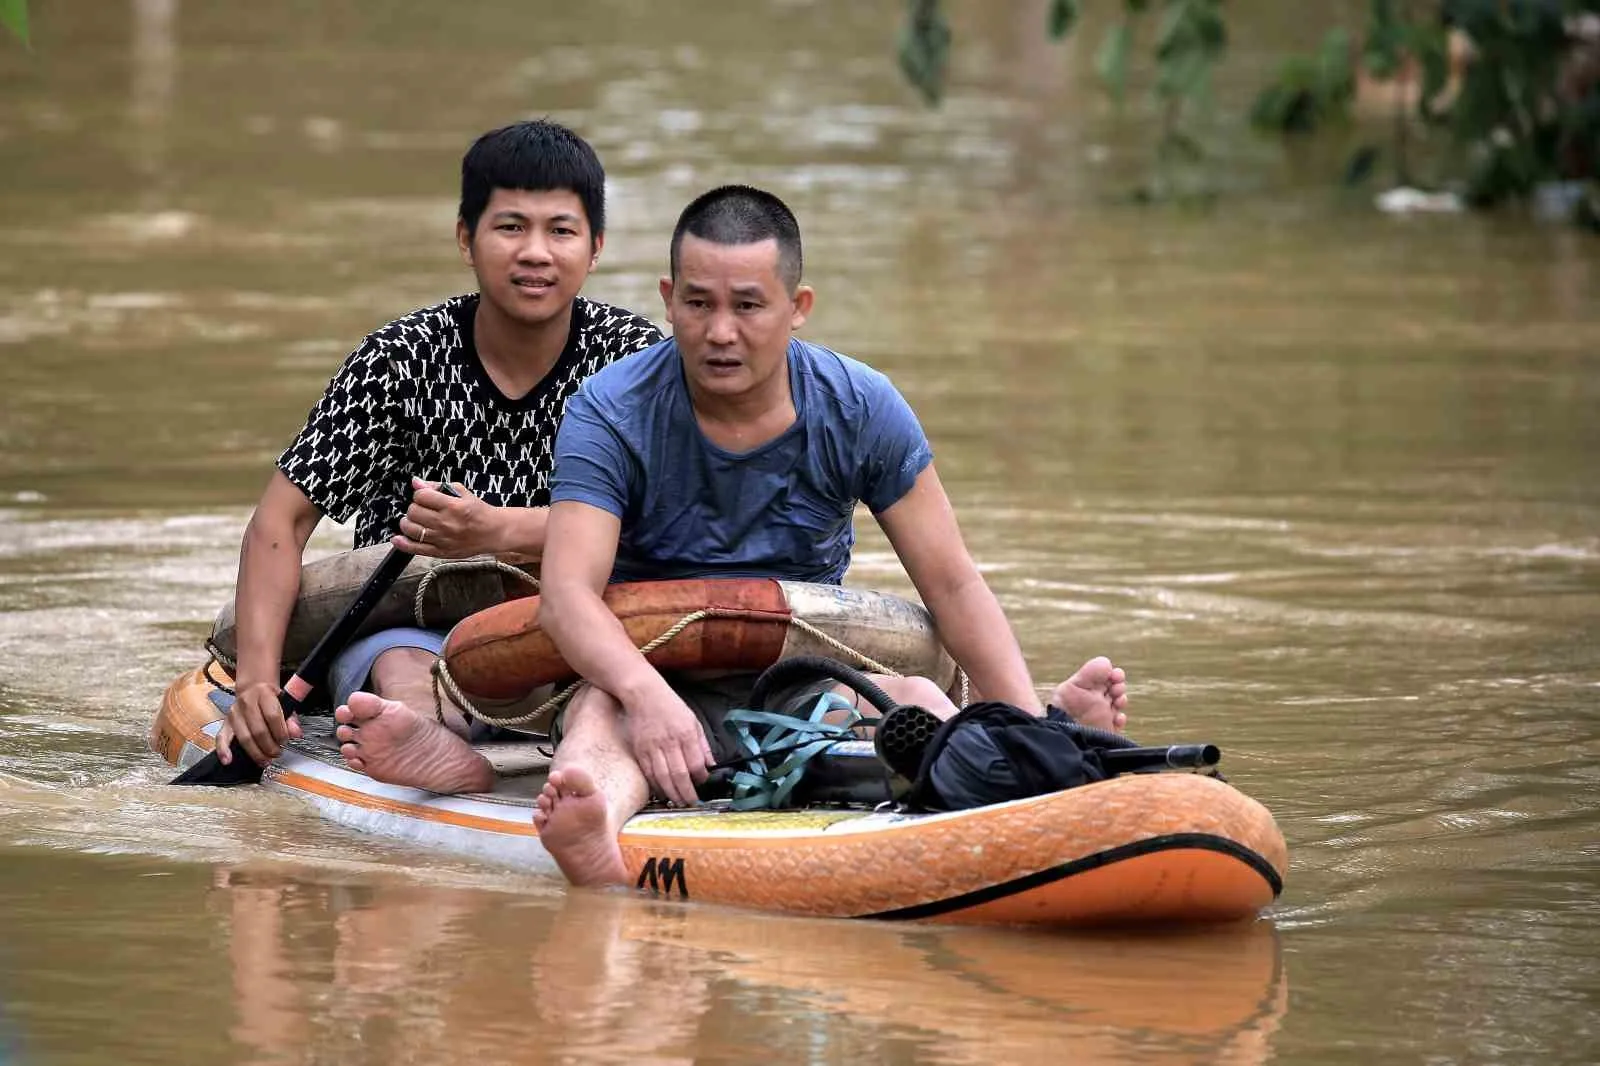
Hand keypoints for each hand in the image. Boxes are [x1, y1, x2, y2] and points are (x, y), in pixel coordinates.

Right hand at [216, 681, 301, 765]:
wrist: (253, 689)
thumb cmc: (270, 697)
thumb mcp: (285, 702)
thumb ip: (291, 718)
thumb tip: (296, 733)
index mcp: (263, 694)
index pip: (272, 716)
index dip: (280, 732)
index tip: (285, 741)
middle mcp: (246, 702)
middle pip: (258, 730)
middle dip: (269, 746)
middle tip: (277, 753)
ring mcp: (234, 713)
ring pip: (244, 737)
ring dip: (256, 753)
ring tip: (265, 760)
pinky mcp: (226, 722)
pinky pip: (221, 737)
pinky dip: (224, 750)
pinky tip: (228, 760)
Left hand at [392, 477, 499, 557]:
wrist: (494, 532)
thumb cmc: (478, 511)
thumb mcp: (462, 492)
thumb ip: (438, 486)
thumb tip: (416, 482)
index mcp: (452, 506)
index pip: (421, 496)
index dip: (421, 494)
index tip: (425, 496)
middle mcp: (445, 523)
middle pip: (413, 511)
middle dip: (415, 507)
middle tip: (422, 509)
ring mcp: (442, 539)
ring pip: (411, 528)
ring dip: (408, 522)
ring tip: (414, 520)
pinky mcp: (440, 552)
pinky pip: (415, 548)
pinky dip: (402, 543)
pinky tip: (397, 538)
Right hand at [624, 691, 713, 806]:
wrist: (643, 695)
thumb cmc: (670, 707)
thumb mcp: (693, 721)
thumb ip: (703, 744)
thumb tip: (711, 765)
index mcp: (686, 734)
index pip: (696, 763)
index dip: (701, 778)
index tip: (703, 783)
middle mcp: (669, 742)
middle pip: (679, 775)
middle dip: (687, 793)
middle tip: (691, 802)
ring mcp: (652, 748)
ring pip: (663, 778)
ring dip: (672, 794)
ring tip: (679, 802)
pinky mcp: (640, 751)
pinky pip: (648, 774)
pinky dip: (656, 786)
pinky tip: (663, 792)